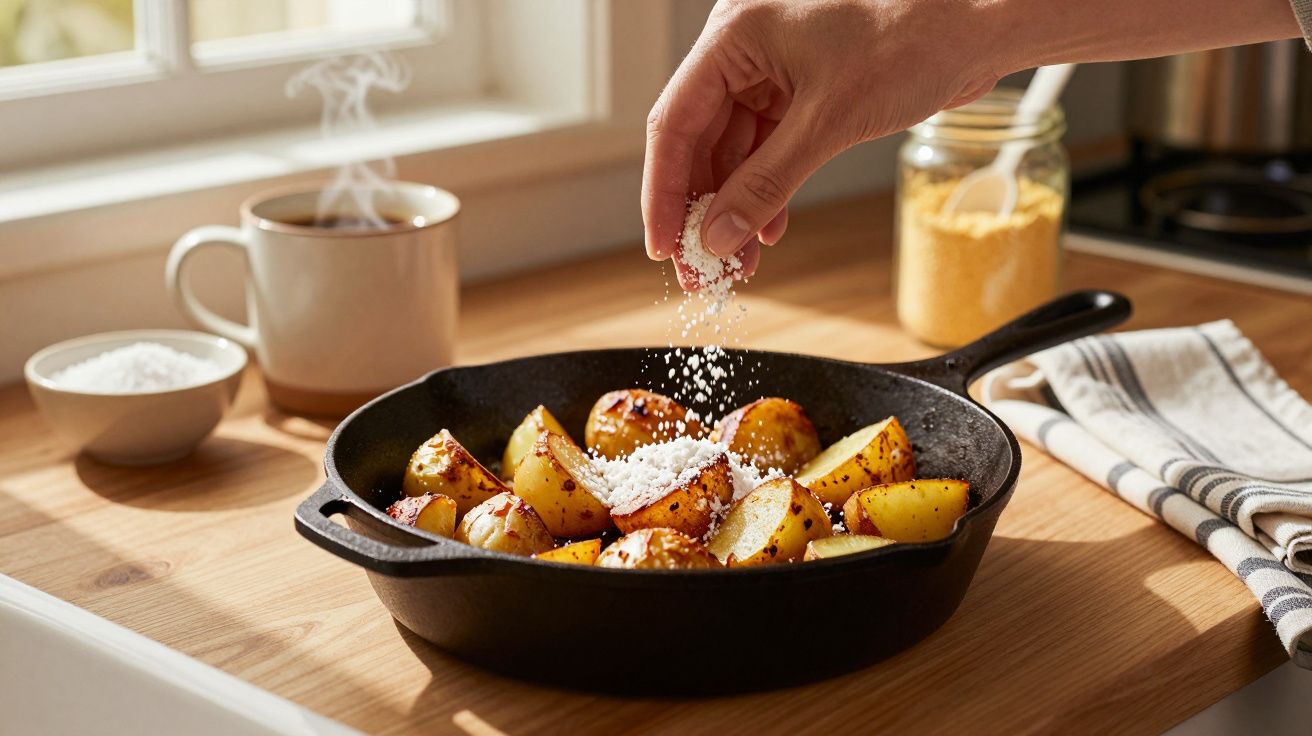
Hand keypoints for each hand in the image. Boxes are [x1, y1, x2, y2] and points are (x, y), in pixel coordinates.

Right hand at [642, 0, 1005, 288]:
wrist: (981, 22)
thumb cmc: (914, 38)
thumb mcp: (830, 120)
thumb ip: (768, 184)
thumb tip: (719, 237)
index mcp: (734, 35)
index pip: (674, 123)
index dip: (664, 192)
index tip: (663, 245)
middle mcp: (746, 49)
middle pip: (700, 142)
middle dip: (703, 211)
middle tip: (700, 270)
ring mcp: (774, 70)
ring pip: (735, 153)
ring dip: (736, 209)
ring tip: (736, 264)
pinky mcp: (804, 89)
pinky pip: (768, 149)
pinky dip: (767, 192)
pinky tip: (767, 232)